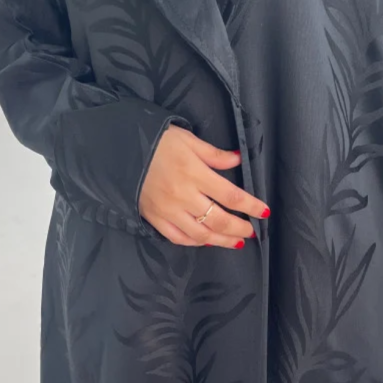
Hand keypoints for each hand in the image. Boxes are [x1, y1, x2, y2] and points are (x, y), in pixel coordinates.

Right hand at [139, 125, 269, 247]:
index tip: (264, 212)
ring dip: (222, 241)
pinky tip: (207, 242)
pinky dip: (195, 243)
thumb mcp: (187, 139)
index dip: (251, 207)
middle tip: (252, 232)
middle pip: (219, 220)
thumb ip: (213, 154)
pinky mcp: (155, 219)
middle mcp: (183, 196)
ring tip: (237, 243)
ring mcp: (168, 210)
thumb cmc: (156, 142)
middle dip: (239, 229)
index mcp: (195, 173)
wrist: (119, 150)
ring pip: (201, 235)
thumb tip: (238, 159)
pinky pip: (178, 238)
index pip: (231, 196)